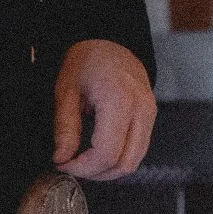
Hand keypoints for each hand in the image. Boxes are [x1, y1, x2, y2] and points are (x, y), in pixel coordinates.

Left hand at [53, 38, 155, 177]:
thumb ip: (65, 128)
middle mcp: (141, 108)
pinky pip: (138, 148)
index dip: (84, 167)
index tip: (64, 165)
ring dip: (109, 169)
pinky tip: (99, 153)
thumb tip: (62, 158)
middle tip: (72, 167)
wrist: (108, 40)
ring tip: (84, 162)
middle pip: (124, 163)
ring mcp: (149, 112)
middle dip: (96, 173)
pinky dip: (119, 157)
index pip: (107, 153)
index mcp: (119, 100)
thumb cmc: (87, 59)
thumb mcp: (66, 91)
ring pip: (135, 160)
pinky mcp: (150, 115)